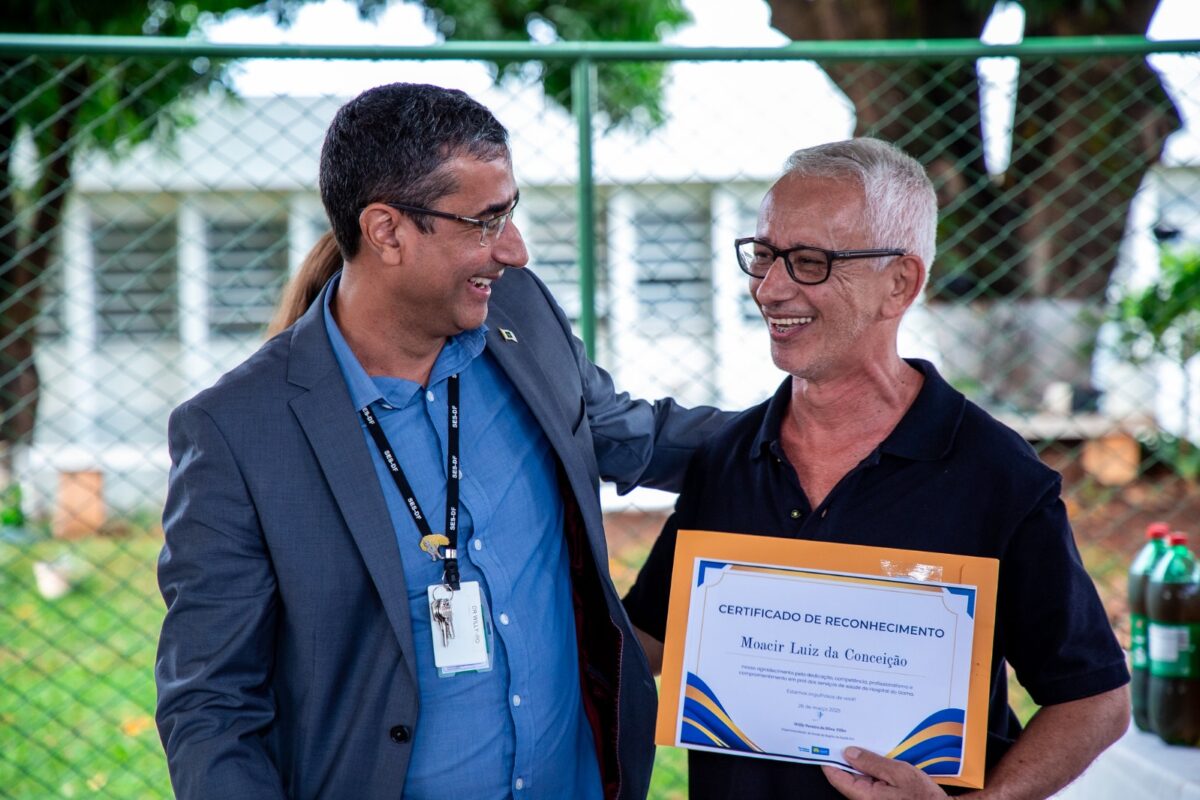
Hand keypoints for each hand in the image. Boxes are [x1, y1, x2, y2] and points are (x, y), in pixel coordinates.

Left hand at [822, 747, 948, 799]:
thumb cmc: (923, 798)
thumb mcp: (899, 773)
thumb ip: (873, 762)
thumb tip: (849, 753)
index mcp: (864, 795)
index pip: (835, 776)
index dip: (827, 758)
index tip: (822, 742)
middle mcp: (865, 798)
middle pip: (847, 774)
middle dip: (845, 755)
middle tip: (843, 732)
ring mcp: (874, 798)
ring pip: (860, 776)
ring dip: (862, 760)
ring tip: (862, 738)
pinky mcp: (884, 797)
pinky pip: (873, 780)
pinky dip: (873, 767)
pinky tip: (879, 754)